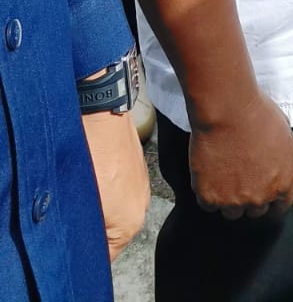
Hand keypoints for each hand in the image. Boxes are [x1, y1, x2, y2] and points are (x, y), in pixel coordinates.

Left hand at [81, 108, 149, 260]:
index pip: (107, 256)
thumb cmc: (89, 156)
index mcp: (129, 224)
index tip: (74, 238)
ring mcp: (142, 186)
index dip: (88, 249)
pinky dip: (109, 188)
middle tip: (76, 215)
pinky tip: (96, 175)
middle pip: (114, 233)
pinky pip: (122, 189)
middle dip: (96, 227)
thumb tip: (81, 242)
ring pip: (118, 209)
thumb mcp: (79, 204)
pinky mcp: (139, 167)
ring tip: (86, 193)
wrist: (103, 113)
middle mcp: (141, 208)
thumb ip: (85, 231)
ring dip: (103, 206)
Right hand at [189, 90, 292, 218]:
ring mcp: (233, 200)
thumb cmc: (257, 115)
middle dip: (250, 196)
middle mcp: (259, 197)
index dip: (272, 198)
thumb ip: (291, 163)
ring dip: (228, 198)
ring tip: (224, 173)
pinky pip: (208, 205)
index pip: (280, 207)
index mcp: (281, 183)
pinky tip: (210, 173)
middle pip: (256, 211)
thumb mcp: (286, 136)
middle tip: (241, 174)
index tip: (263, 190)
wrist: (228, 109)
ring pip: (232, 212)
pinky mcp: (210, 197)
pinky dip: (208, 192)